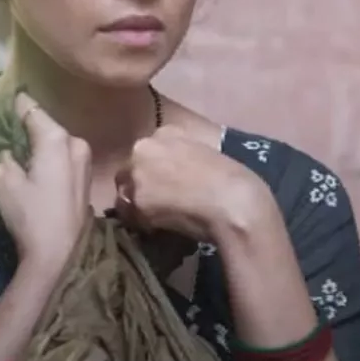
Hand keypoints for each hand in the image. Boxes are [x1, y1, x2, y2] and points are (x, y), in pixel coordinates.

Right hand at [0, 93, 91, 267]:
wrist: (60, 253)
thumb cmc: (31, 214)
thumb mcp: (6, 182)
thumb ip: (6, 159)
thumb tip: (8, 151)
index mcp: (55, 138)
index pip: (31, 109)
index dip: (15, 104)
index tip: (1, 102)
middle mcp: (75, 142)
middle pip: (47, 125)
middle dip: (28, 125)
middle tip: (6, 128)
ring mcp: (85, 160)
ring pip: (57, 141)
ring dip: (40, 142)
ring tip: (19, 147)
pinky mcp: (86, 177)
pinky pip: (64, 156)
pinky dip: (50, 156)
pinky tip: (36, 165)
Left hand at [114, 125, 271, 241]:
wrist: (234, 202)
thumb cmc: (232, 180)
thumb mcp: (206, 153)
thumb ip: (182, 156)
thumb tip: (174, 174)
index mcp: (165, 132)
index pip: (146, 152)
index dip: (154, 171)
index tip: (165, 185)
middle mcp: (144, 147)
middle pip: (129, 170)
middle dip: (140, 186)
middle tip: (159, 204)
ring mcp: (137, 174)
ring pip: (125, 193)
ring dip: (137, 205)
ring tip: (159, 218)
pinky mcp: (136, 201)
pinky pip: (129, 216)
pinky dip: (140, 223)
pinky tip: (159, 228)